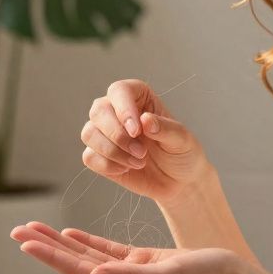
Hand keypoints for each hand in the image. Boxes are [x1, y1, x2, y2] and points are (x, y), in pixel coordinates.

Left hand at [10, 221, 258, 273]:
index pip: (79, 272)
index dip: (51, 257)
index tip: (25, 241)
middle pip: (75, 264)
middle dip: (45, 247)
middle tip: (16, 230)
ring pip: (87, 256)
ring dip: (60, 242)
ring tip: (33, 228)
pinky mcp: (144, 262)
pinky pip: (107, 251)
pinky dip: (87, 242)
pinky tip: (69, 234)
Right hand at [80, 79, 209, 204]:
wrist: (179, 182)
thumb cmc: (182, 154)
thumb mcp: (182, 140)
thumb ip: (165, 129)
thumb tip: (144, 119)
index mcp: (139, 97)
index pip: (119, 91)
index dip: (124, 109)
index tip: (137, 131)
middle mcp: (117, 111)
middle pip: (98, 110)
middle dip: (118, 135)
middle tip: (141, 152)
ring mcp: (105, 133)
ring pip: (89, 133)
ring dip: (113, 151)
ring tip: (139, 162)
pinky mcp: (99, 155)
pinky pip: (89, 157)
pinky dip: (107, 165)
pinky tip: (126, 169)